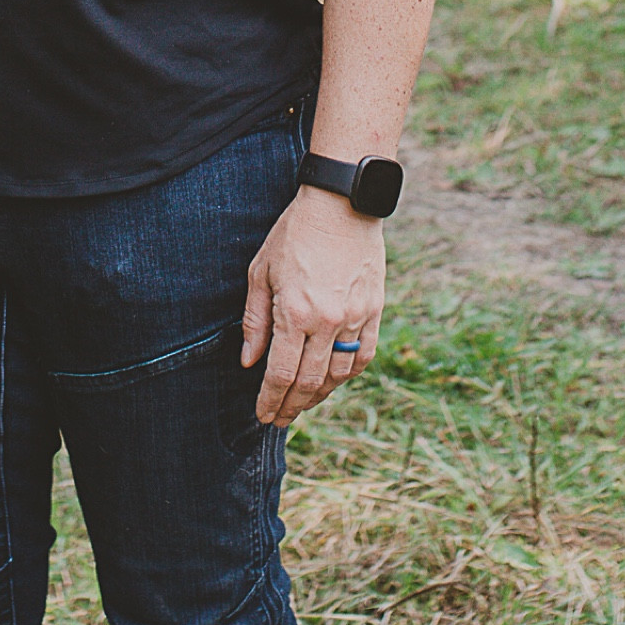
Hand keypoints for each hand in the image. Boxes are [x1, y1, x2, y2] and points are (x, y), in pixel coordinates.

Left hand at [241, 188, 384, 428]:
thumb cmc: (294, 233)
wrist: (342, 205)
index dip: (270, 401)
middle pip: (308, 382)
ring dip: (318, 396)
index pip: (281, 374)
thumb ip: (255, 320)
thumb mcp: (261, 271)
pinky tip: (333, 381)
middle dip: (291, 406)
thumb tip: (249, 361)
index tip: (263, 415)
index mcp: (294, 313)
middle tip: (279, 419)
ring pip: (338, 376)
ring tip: (301, 403)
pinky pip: (363, 357)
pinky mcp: (374, 312)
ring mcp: (355, 319)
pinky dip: (346, 375)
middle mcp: (327, 323)